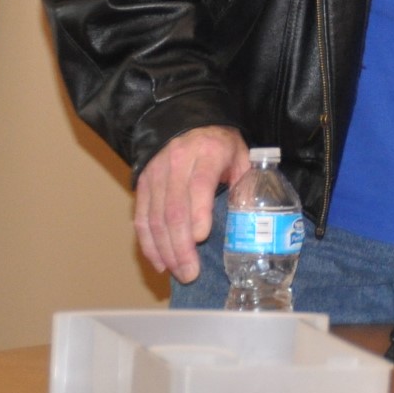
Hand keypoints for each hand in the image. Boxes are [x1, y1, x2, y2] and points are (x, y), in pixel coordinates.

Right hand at [133, 126, 248, 281]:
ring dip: (164, 250)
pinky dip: (148, 243)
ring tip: (177, 272)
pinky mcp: (142, 185)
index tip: (201, 238)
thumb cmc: (219, 143)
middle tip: (190, 272)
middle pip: (173, 209)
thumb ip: (247, 184)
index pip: (198, 186)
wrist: (185, 120)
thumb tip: (252, 219)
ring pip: (154, 218)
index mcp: (206, 154)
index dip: (197, 214)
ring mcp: (155, 175)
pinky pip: (141, 218)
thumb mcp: (241, 155)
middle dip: (180, 245)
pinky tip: (159, 262)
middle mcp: (176, 164)